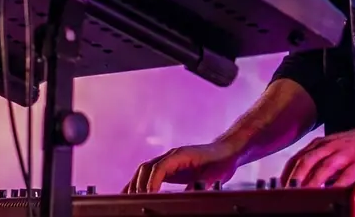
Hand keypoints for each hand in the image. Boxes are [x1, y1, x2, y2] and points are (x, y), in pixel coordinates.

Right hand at [122, 142, 240, 193]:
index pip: (160, 167)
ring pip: (144, 170)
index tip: (148, 195)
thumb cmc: (221, 162)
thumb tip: (189, 195)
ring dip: (135, 184)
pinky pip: (149, 174)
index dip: (151, 181)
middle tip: (137, 202)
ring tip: (128, 200)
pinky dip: (139, 183)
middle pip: (147, 168)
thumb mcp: (215, 176)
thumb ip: (201, 185)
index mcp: (181, 155)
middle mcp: (172, 156)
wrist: (227, 152)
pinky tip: (131, 194)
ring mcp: (168, 160)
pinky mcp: (168, 168)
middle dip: (139, 185)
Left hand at [281, 127, 354, 187]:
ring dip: (312, 182)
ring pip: (324, 168)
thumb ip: (319, 160)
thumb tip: (302, 179)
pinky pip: (346, 175)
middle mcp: (331, 146)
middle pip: (307, 161)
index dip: (287, 172)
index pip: (298, 157)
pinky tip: (331, 193)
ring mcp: (346, 154)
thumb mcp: (334, 147)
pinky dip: (337, 185)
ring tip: (304, 195)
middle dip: (295, 178)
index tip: (280, 186)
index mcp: (323, 143)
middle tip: (287, 192)